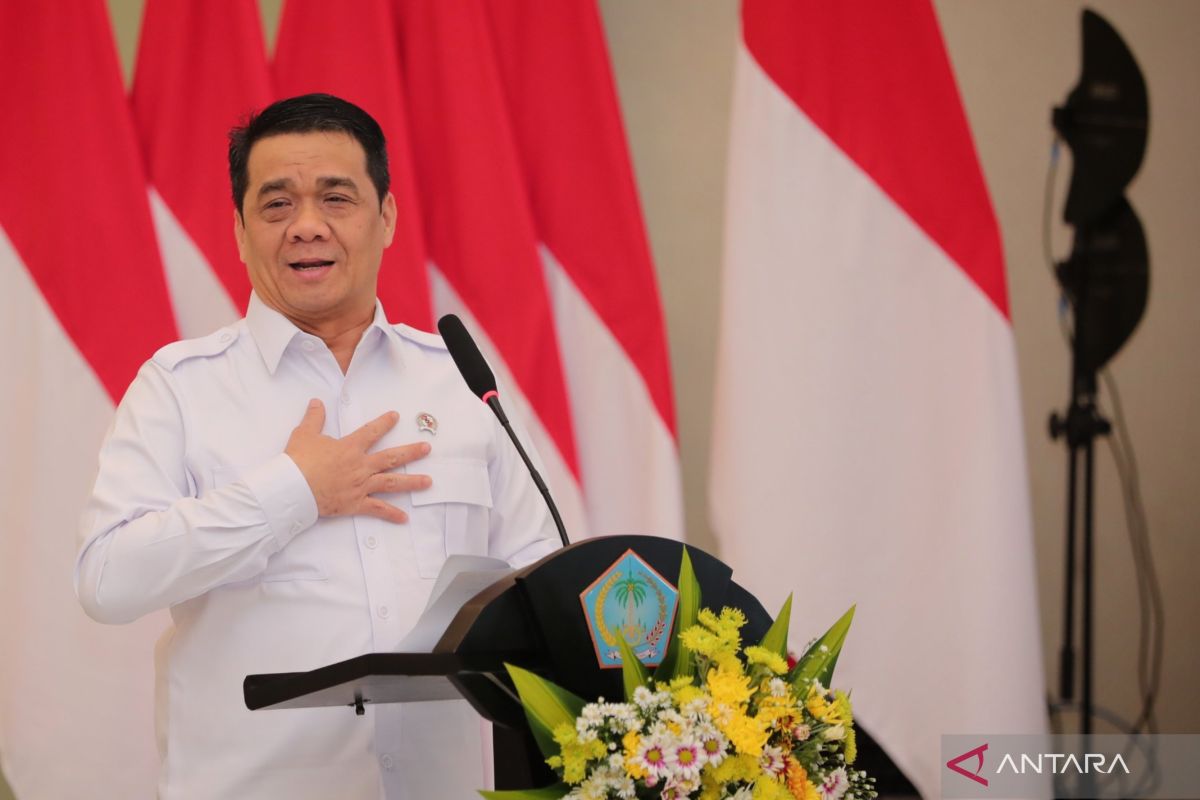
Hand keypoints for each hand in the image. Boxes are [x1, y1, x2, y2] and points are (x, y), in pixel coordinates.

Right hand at [284, 399, 431, 522]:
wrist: (293, 488)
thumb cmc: (298, 461)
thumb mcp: (304, 434)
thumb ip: (314, 418)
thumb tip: (317, 402)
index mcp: (350, 448)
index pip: (371, 432)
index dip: (384, 423)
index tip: (396, 416)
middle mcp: (361, 466)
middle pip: (391, 457)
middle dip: (411, 452)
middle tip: (427, 448)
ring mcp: (360, 485)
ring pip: (391, 483)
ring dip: (411, 482)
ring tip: (428, 481)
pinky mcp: (355, 503)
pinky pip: (377, 509)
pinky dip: (391, 514)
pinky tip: (405, 518)